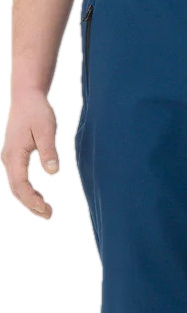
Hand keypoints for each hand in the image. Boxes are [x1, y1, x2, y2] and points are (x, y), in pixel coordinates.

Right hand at [1, 90, 58, 216]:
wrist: (26, 97)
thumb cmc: (37, 111)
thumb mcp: (47, 129)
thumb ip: (49, 150)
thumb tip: (53, 171)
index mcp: (14, 154)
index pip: (20, 184)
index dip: (31, 199)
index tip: (45, 208)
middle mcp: (8, 159)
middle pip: (16, 189)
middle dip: (30, 205)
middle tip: (49, 214)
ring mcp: (9, 158)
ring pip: (16, 186)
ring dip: (29, 200)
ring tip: (46, 210)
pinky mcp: (14, 156)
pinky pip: (18, 179)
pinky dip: (26, 192)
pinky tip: (38, 197)